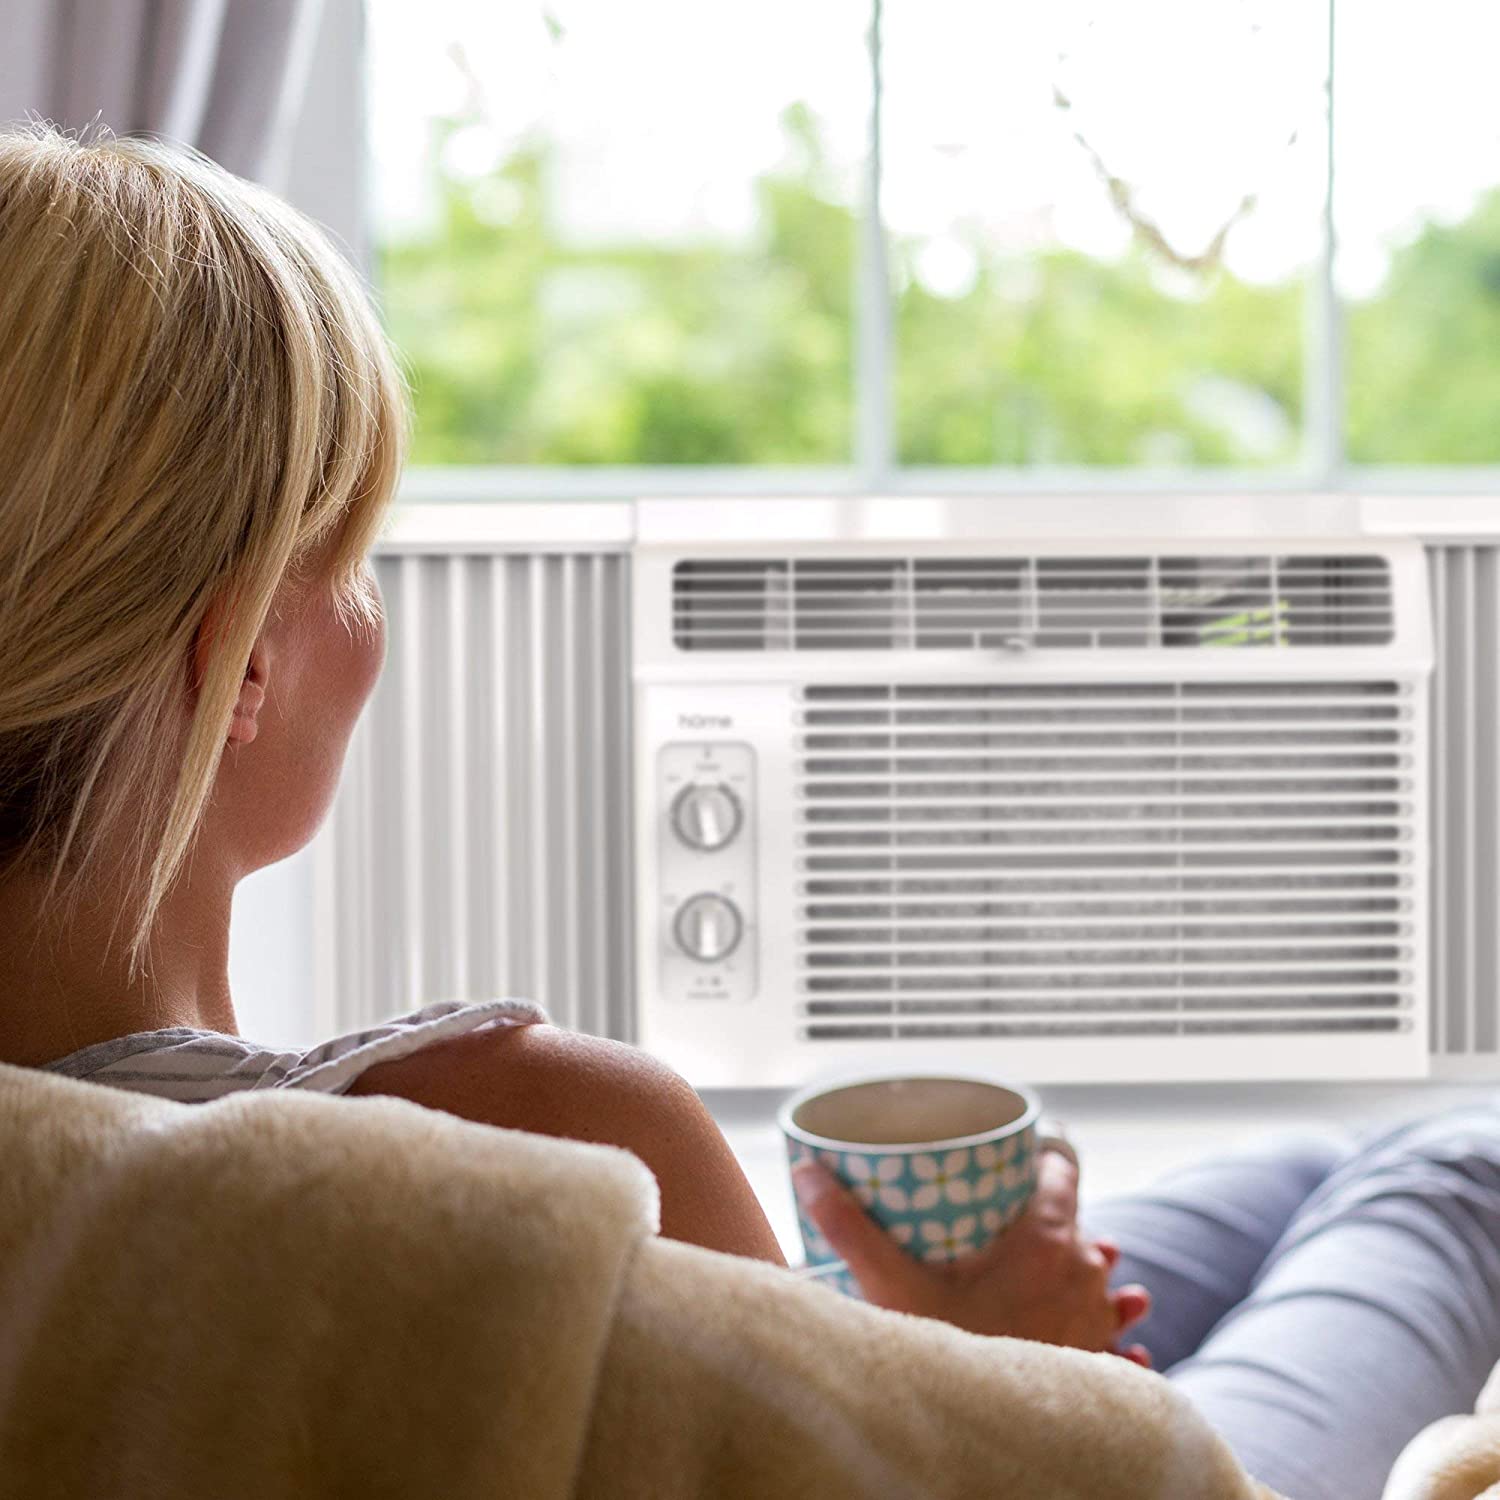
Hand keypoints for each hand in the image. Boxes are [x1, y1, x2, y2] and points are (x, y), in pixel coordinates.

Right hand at [791, 1146, 1151, 1364]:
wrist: (983, 1438)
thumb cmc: (945, 1350)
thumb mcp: (889, 1282)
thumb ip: (848, 1224)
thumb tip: (807, 1170)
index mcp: (1047, 1239)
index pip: (1063, 1170)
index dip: (1044, 1157)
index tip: (1020, 1157)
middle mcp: (1084, 1272)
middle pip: (1077, 1223)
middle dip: (1053, 1216)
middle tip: (1017, 1214)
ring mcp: (1096, 1318)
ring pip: (1103, 1278)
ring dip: (1091, 1269)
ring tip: (1078, 1262)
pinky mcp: (1099, 1362)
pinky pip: (1120, 1340)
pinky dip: (1118, 1334)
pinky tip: (1122, 1339)